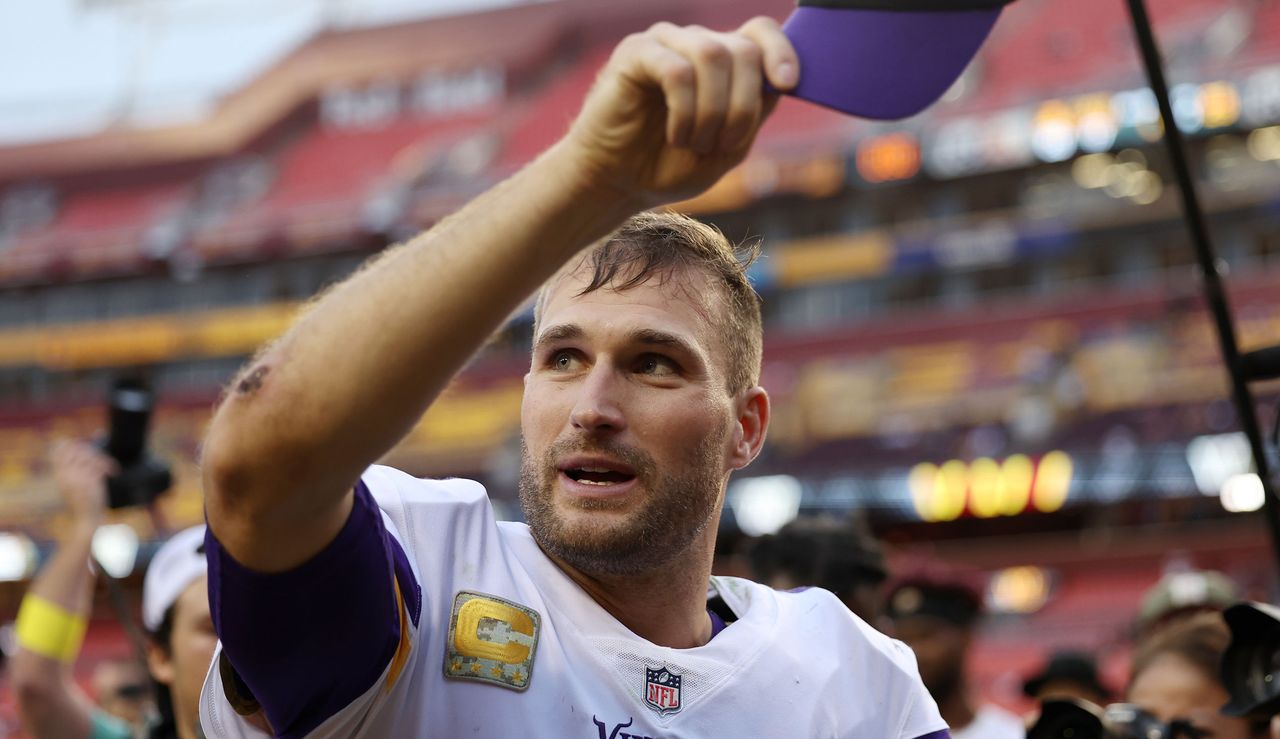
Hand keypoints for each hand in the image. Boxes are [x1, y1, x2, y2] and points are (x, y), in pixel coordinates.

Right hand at [49, 440, 114, 527]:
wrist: (86, 519)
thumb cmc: (84, 500)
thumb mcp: (75, 483)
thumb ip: (78, 466)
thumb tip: (88, 447)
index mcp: (60, 474)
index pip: (61, 449)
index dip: (76, 444)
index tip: (89, 450)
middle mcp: (65, 475)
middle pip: (79, 450)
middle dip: (93, 451)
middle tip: (102, 460)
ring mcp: (76, 478)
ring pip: (90, 456)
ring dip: (103, 459)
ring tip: (110, 467)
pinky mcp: (89, 482)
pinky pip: (99, 465)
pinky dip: (109, 466)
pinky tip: (113, 472)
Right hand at [562, 17, 797, 206]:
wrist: (618, 183)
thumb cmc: (669, 166)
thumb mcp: (728, 148)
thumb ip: (755, 114)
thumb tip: (780, 82)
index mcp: (723, 63)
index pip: (761, 32)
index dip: (782, 51)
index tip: (788, 83)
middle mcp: (696, 44)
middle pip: (743, 50)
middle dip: (741, 106)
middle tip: (720, 145)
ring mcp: (666, 43)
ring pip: (712, 55)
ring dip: (712, 111)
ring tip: (693, 143)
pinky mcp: (636, 53)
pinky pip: (677, 70)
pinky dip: (685, 110)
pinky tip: (676, 135)